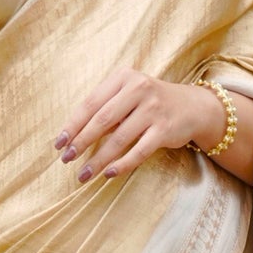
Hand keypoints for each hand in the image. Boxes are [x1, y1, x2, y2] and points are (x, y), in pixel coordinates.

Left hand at [55, 70, 252, 184]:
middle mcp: (139, 89)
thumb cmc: (150, 103)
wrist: (193, 107)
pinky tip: (108, 174)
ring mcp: (153, 109)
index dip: (72, 125)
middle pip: (101, 120)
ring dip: (98, 159)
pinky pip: (139, 151)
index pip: (90, 103)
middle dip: (81, 142)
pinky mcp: (165, 129)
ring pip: (118, 139)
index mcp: (123, 78)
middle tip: (66, 159)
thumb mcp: (128, 96)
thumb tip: (73, 137)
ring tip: (83, 174)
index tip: (58, 144)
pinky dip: (122, 164)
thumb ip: (104, 109)